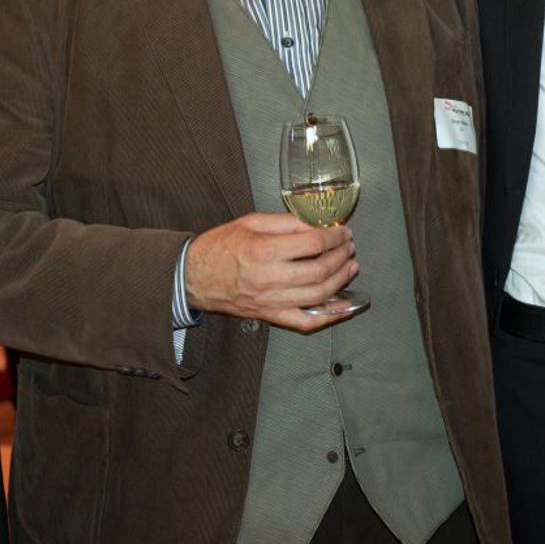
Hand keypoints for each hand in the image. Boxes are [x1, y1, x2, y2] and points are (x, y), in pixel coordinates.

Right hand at [184, 211, 359, 332]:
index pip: (313, 243)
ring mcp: (271, 300)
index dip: (334, 236)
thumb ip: (285, 222)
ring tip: (351, 267)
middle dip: (342, 256)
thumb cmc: (220, 247)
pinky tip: (343, 307)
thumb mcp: (250, 222)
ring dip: (341, 281)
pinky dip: (328, 316)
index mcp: (264, 250)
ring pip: (319, 295)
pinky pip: (305, 321)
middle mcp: (270, 278)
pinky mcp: (270, 315)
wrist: (194, 277)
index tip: (342, 230)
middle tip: (349, 246)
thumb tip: (314, 225)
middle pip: (320, 269)